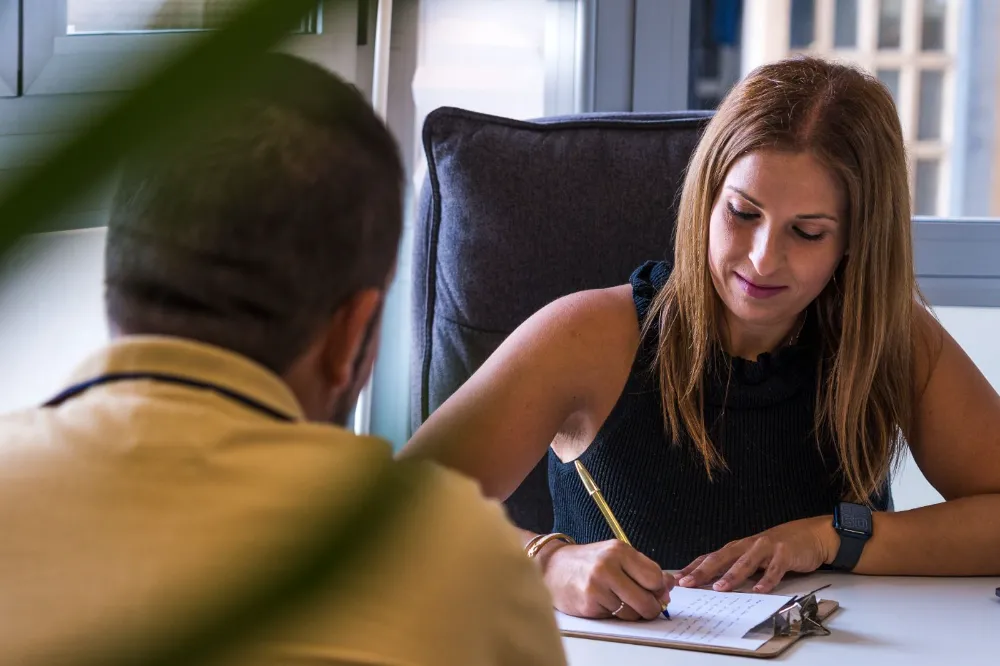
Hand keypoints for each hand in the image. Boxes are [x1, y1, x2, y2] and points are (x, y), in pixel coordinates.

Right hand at [541, 540, 673, 620]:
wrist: (552, 567)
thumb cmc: (588, 562)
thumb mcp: (616, 555)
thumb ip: (643, 569)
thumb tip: (670, 586)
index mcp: (619, 550)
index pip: (655, 577)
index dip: (659, 589)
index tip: (656, 592)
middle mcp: (608, 566)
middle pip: (647, 599)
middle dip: (650, 607)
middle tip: (644, 604)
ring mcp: (597, 586)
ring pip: (633, 613)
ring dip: (632, 613)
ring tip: (620, 601)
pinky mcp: (589, 603)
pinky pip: (615, 618)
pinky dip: (614, 614)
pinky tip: (604, 602)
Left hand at [677, 516, 837, 593]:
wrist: (810, 535)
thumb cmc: (777, 549)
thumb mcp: (753, 557)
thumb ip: (737, 568)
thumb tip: (713, 585)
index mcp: (737, 548)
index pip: (710, 557)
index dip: (693, 567)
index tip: (676, 579)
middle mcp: (747, 545)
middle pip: (721, 558)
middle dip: (702, 571)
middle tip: (686, 584)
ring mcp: (766, 548)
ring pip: (745, 562)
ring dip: (731, 576)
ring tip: (719, 589)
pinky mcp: (784, 553)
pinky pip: (774, 568)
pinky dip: (767, 579)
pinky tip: (759, 590)